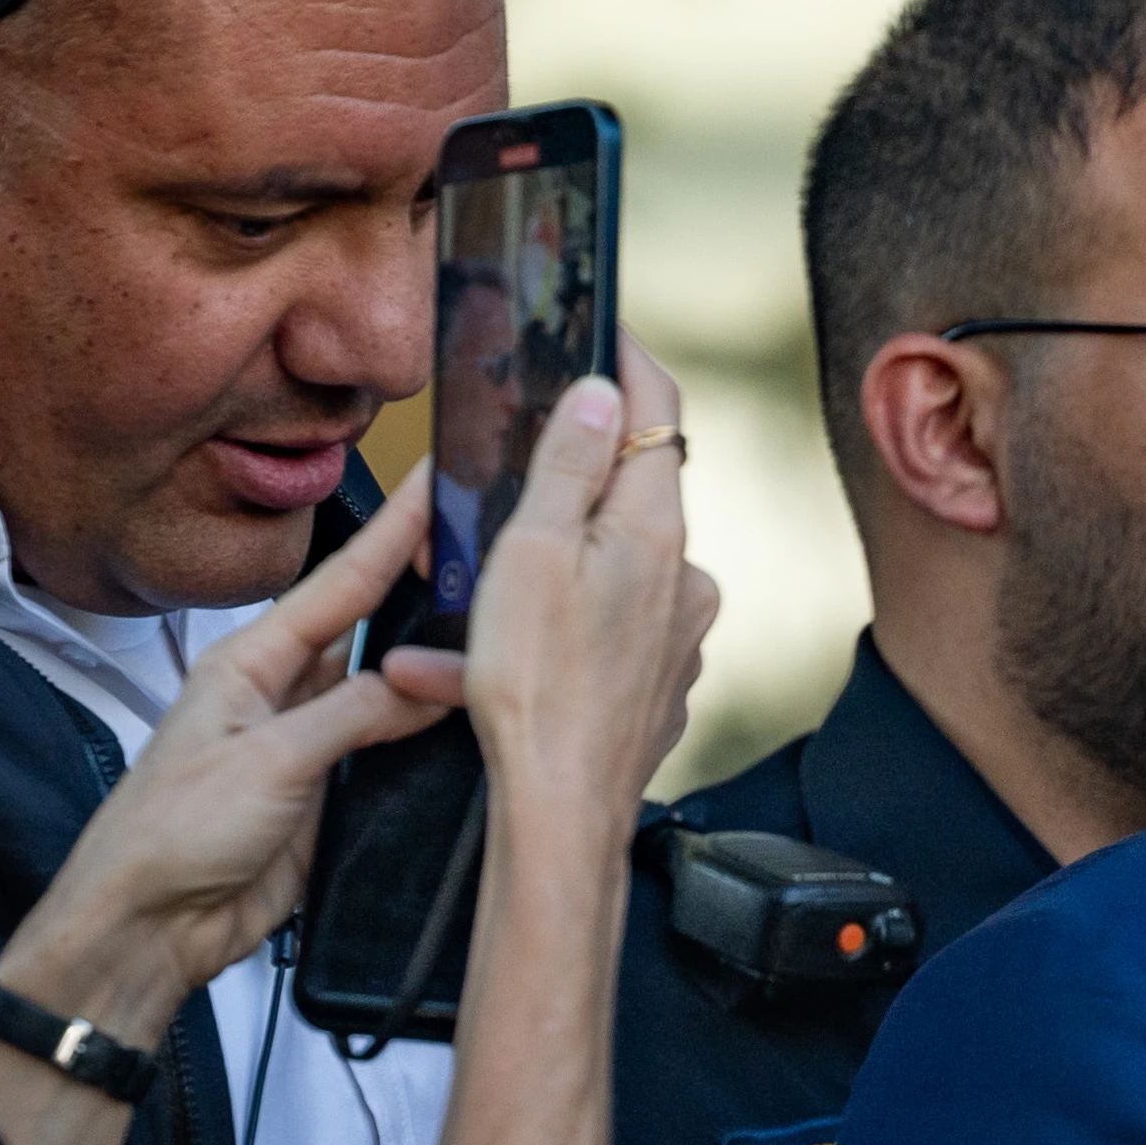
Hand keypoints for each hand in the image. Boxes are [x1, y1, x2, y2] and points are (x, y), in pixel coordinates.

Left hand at [0, 480, 452, 1042]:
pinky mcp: (331, 796)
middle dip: (427, 585)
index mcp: (252, 663)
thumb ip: (353, 713)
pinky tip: (475, 719)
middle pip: (372, 628)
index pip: (341, 584)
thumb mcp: (268, 759)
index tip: (438, 482)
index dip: (395, 532)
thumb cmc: (170, 833)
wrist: (149, 928)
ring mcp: (310, 744)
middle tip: (493, 545)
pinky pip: (394, 751)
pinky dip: (433, 736)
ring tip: (503, 625)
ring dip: (436, 668)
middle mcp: (284, 694)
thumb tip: (427, 681)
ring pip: (390, 689)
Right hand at [399, 337, 712, 856]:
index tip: (606, 333)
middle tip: (497, 496)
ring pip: (601, 572)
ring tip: (462, 614)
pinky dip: (546, 636)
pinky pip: (598, 634)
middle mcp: (683, 577)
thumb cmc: (539, 689)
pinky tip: (481, 667)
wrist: (563, 811)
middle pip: (626, 495)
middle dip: (559, 489)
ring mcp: (677, 633)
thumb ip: (567, 467)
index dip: (630, 364)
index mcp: (656, 531)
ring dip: (535, 579)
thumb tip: (599, 395)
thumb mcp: (532, 553)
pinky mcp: (658, 680)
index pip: (659, 413)